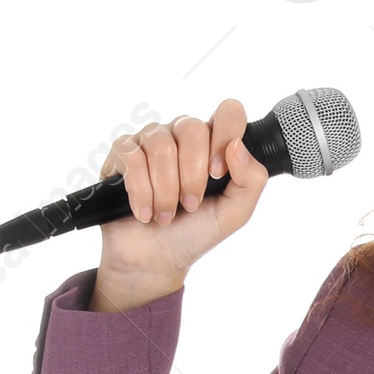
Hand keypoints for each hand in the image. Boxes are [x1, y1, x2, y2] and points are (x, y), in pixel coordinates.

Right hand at [91, 97, 268, 310]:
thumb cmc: (194, 233)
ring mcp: (150, 141)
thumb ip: (251, 181)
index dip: (225, 137)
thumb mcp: (234, 214)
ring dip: (166, 191)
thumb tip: (238, 146)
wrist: (155, 261)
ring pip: (161, 146)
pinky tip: (144, 213)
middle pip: (192, 129)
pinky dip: (141, 192)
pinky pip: (132, 158)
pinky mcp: (122, 153)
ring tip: (166, 215)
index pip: (228, 112)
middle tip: (190, 205)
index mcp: (212, 143)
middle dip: (192, 177)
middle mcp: (181, 135)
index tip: (218, 175)